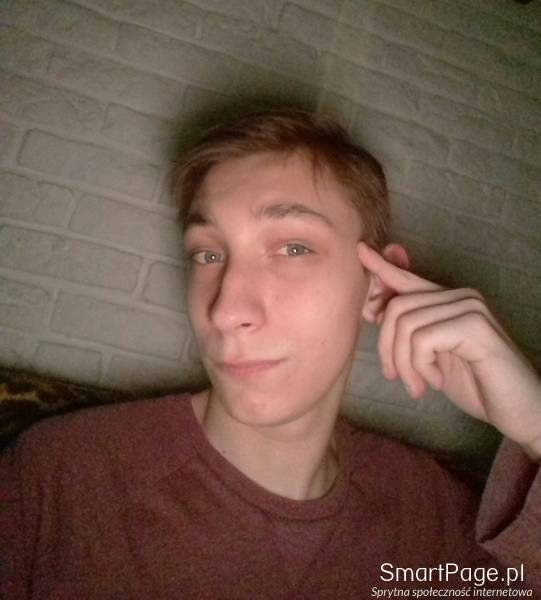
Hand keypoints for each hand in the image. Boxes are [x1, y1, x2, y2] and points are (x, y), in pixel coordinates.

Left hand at [358, 241, 540, 457]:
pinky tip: (436, 381)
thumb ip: (407, 331)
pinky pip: (422, 340)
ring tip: (419, 385)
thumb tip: (371, 308)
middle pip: (396, 308)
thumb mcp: (431, 357)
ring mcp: (470, 308)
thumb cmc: (475, 384)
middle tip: (397, 377)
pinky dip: (421, 367)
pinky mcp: (475, 326)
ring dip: (404, 363)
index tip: (360, 250)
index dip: (381, 267)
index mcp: (449, 301)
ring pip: (405, 324)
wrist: (519, 410)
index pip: (408, 279)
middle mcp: (460, 296)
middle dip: (387, 348)